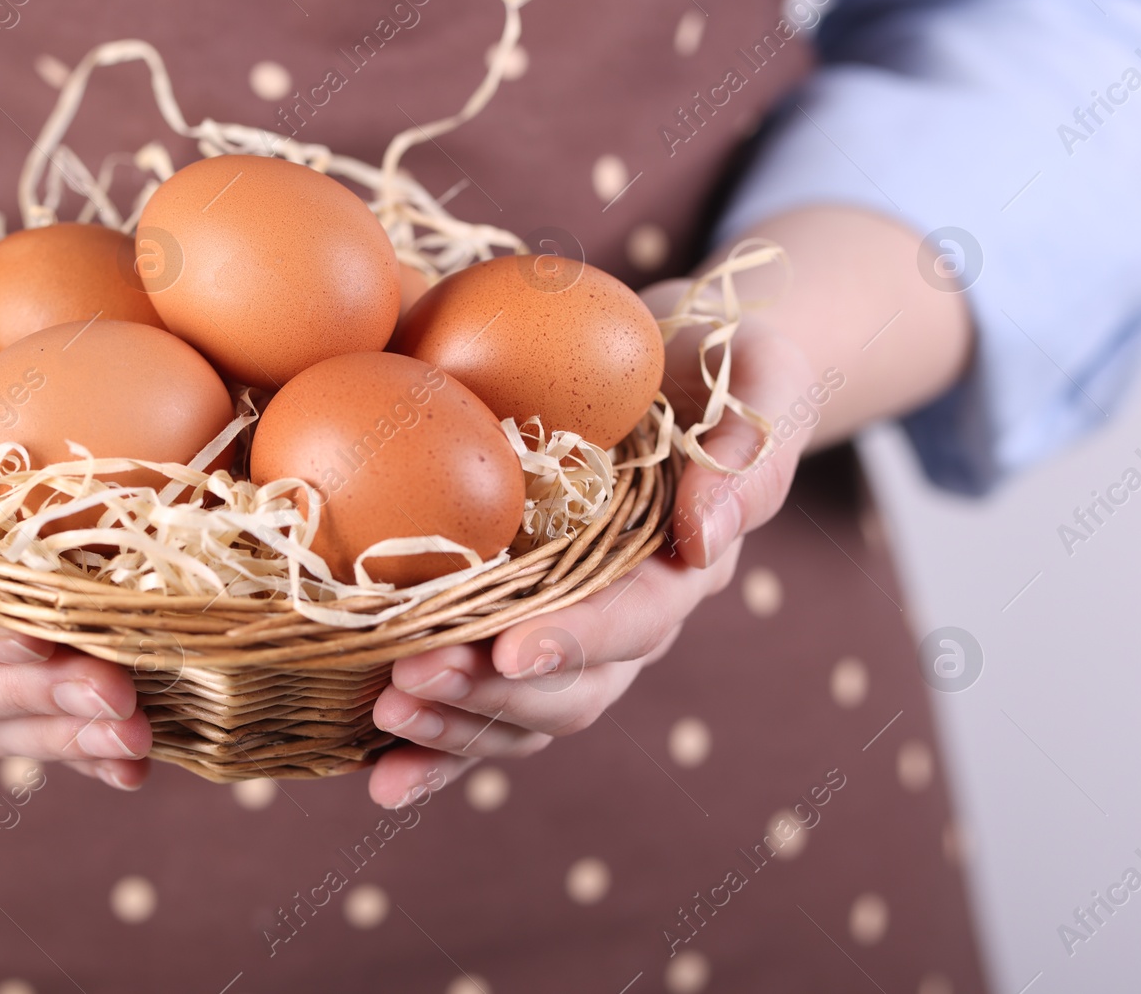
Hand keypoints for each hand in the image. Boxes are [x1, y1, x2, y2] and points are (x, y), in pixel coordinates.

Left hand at [366, 303, 818, 807]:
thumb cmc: (719, 366)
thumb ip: (747, 453)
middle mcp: (632, 621)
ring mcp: (576, 637)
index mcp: (683, 567)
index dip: (576, 640)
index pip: (636, 619)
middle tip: (408, 678)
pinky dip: (436, 747)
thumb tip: (706, 536)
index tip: (512, 649)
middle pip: (572, 689)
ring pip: (524, 713)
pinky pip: (486, 706)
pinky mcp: (523, 635)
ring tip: (384, 713)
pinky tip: (380, 774)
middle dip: (490, 694)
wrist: (673, 376)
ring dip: (454, 725)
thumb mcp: (761, 381)